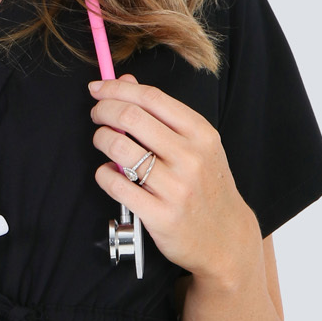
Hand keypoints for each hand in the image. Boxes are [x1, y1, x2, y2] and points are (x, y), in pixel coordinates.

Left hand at [88, 76, 259, 283]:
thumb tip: (125, 82)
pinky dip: (104, 174)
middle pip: (130, 118)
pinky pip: (115, 184)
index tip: (99, 88)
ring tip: (103, 142)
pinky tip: (109, 173)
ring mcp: (176, 187)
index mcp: (201, 134)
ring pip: (118, 149)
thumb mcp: (197, 146)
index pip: (151, 98)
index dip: (117, 88)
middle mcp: (190, 158)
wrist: (225, 238)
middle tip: (96, 115)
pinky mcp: (159, 215)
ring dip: (101, 140)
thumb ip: (162, 114)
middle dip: (103, 110)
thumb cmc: (207, 187)